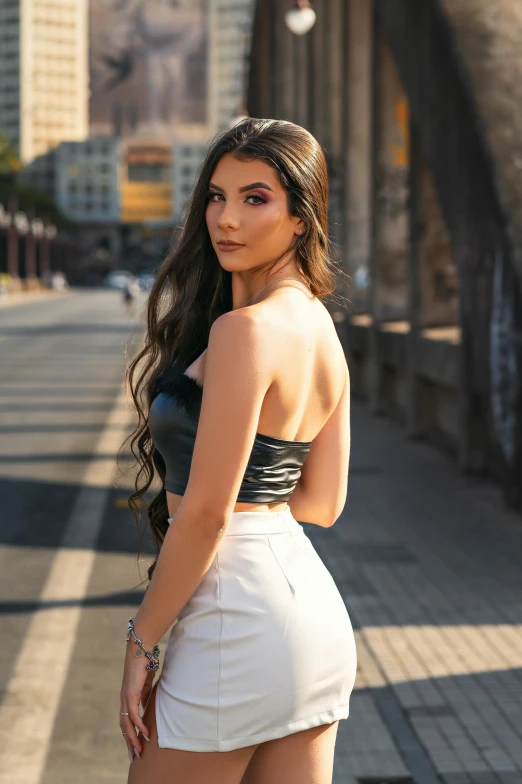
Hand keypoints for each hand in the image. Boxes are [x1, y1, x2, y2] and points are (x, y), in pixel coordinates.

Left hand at [119, 639, 153, 761]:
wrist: (140, 650)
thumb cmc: (144, 664)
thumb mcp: (146, 683)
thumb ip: (145, 695)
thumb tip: (145, 707)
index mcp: (127, 698)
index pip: (126, 721)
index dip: (130, 734)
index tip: (134, 747)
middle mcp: (123, 700)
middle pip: (124, 727)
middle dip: (129, 743)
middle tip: (134, 757)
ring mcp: (125, 698)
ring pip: (127, 724)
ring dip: (133, 739)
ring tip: (139, 751)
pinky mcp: (130, 694)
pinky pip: (134, 714)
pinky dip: (139, 725)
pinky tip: (144, 734)